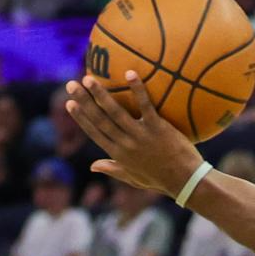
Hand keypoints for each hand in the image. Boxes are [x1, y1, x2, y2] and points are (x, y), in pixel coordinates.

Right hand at [65, 72, 202, 196]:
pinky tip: (130, 73)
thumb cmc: (161, 180)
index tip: (69, 103)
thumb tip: (92, 166)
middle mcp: (126, 145)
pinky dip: (138, 90)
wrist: (185, 182)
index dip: (81, 118)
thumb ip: (113, 169)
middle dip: (83, 102)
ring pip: (116, 112)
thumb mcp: (134, 179)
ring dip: (101, 95)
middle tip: (71, 84)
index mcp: (119, 155)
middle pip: (100, 120)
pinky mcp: (158, 129)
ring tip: (89, 78)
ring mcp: (141, 136)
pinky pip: (146, 106)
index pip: (95, 133)